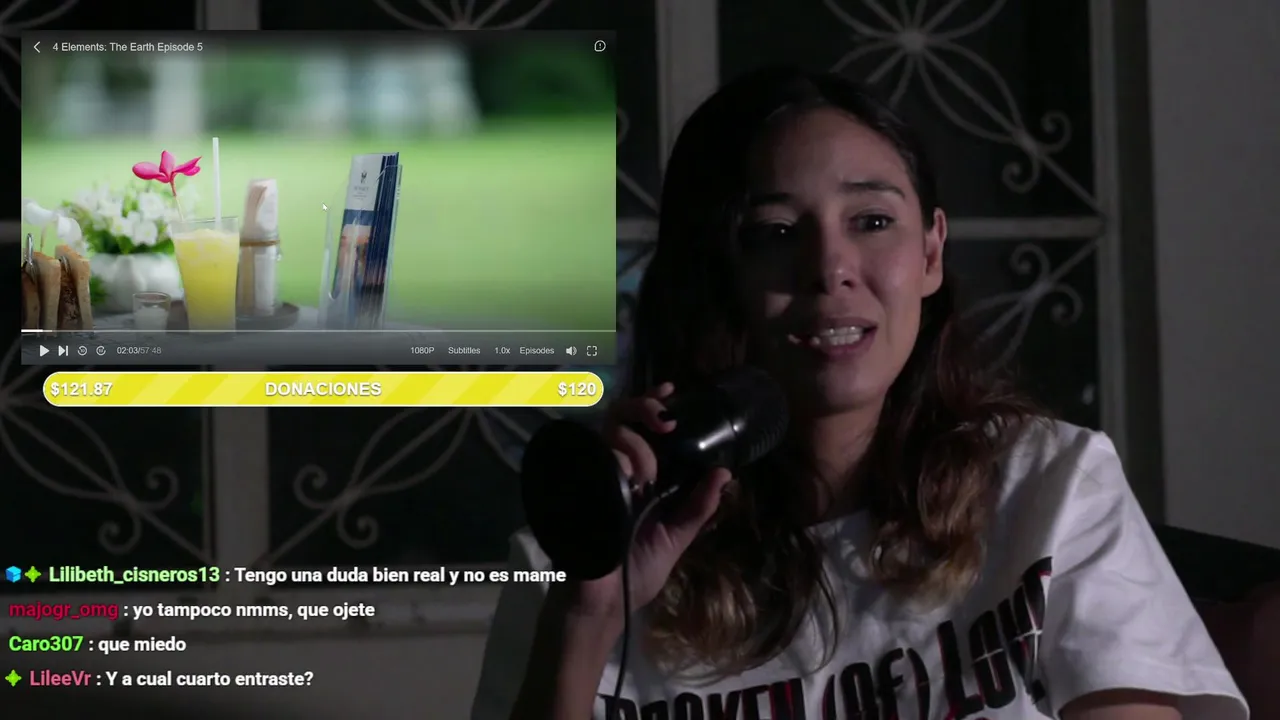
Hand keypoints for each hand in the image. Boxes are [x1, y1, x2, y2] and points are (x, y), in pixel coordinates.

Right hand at [564, 383, 731, 621]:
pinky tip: (628, 482)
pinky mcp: (580, 488)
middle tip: (665, 423)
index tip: (671, 389)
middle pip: (620, 417)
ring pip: (608, 434)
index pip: (643, 427)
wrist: (604, 605)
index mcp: (641, 477)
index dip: (654, 402)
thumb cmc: (637, 573)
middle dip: (644, 409)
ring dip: (636, 447)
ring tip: (647, 476)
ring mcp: (596, 477)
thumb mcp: (676, 538)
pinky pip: (594, 460)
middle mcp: (617, 470)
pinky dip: (615, 464)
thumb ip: (698, 507)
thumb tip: (725, 474)